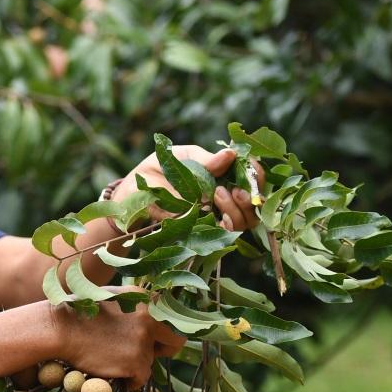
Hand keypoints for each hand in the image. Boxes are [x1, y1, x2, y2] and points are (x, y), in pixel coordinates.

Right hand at [56, 299, 184, 387]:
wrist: (60, 329)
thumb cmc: (80, 313)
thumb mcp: (113, 297)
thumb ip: (136, 307)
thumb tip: (152, 320)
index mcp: (146, 300)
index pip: (173, 318)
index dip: (165, 331)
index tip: (156, 339)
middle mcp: (150, 318)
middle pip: (176, 341)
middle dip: (164, 350)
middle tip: (147, 355)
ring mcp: (143, 341)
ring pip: (150, 362)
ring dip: (135, 363)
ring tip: (111, 357)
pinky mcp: (136, 362)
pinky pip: (141, 378)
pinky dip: (129, 380)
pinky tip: (112, 370)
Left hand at [113, 144, 261, 231]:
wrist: (132, 189)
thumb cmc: (160, 168)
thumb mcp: (183, 157)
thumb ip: (206, 160)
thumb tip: (232, 155)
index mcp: (225, 176)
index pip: (254, 179)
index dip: (258, 176)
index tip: (251, 170)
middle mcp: (226, 199)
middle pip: (255, 206)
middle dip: (249, 197)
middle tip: (231, 189)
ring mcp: (215, 217)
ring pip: (244, 222)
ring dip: (235, 210)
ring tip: (216, 195)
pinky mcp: (201, 232)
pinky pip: (223, 236)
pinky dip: (223, 226)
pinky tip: (212, 214)